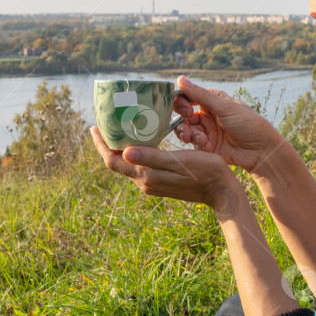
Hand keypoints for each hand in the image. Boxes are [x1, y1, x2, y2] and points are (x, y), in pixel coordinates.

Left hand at [89, 125, 241, 216]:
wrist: (222, 191)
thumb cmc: (205, 172)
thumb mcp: (178, 162)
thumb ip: (151, 158)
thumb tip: (124, 152)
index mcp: (146, 176)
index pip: (113, 161)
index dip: (102, 145)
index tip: (94, 127)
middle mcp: (145, 182)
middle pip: (117, 163)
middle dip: (108, 145)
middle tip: (103, 124)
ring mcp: (153, 183)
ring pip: (128, 165)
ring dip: (119, 149)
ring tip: (117, 129)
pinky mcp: (161, 182)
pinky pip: (140, 166)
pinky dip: (133, 153)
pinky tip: (138, 142)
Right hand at [171, 75, 286, 173]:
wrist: (261, 151)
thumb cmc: (248, 124)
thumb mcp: (225, 107)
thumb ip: (201, 95)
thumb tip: (180, 79)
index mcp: (212, 101)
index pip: (188, 97)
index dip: (182, 102)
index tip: (186, 109)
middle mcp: (207, 115)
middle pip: (183, 115)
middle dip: (181, 120)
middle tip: (186, 125)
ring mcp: (207, 131)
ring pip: (186, 129)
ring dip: (187, 132)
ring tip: (194, 138)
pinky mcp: (207, 146)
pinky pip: (193, 143)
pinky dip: (196, 142)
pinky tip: (205, 144)